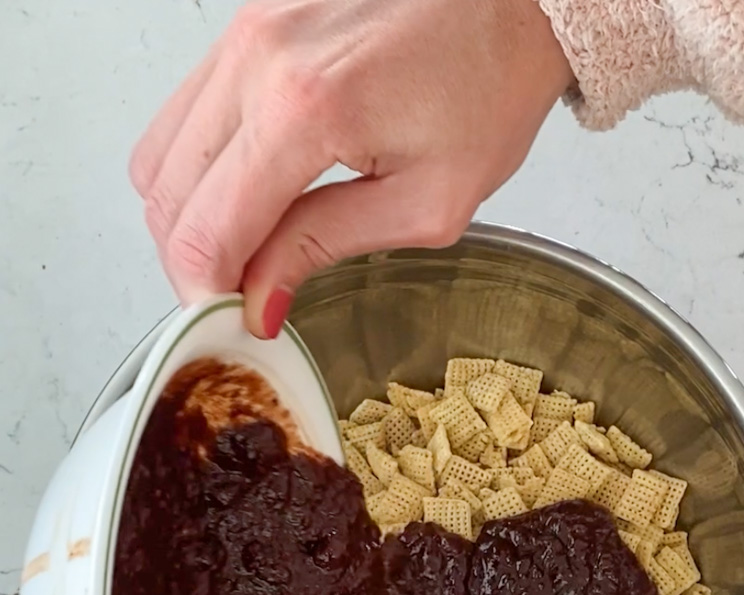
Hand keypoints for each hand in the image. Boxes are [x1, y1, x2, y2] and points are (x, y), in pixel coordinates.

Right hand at [129, 0, 571, 335]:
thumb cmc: (492, 83)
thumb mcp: (428, 201)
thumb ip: (326, 247)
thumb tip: (260, 299)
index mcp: (305, 110)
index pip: (205, 232)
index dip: (207, 296)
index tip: (233, 322)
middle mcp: (258, 58)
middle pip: (164, 196)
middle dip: (191, 262)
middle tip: (238, 294)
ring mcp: (243, 31)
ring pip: (158, 154)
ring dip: (188, 215)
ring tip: (244, 246)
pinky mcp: (246, 22)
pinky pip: (183, 112)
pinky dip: (199, 167)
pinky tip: (246, 192)